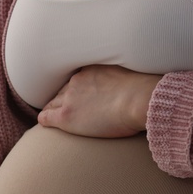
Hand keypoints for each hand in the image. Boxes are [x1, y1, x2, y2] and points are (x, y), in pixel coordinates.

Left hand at [37, 65, 160, 137]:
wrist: (141, 99)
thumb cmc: (146, 91)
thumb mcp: (132, 76)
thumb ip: (124, 80)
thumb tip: (133, 87)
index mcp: (92, 69)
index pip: (78, 80)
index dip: (79, 90)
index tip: (84, 97)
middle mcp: (77, 80)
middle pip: (63, 91)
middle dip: (66, 99)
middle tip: (73, 110)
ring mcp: (70, 98)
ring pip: (53, 103)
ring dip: (56, 109)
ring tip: (57, 118)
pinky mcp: (67, 116)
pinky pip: (46, 117)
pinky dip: (46, 120)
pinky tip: (48, 124)